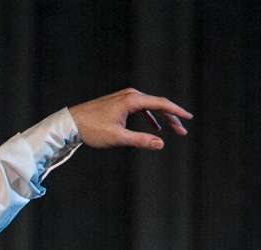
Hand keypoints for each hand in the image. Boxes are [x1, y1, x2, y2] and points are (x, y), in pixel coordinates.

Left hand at [69, 88, 190, 150]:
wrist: (71, 123)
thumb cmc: (93, 130)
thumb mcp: (118, 138)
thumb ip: (141, 140)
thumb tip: (160, 144)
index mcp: (132, 100)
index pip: (161, 104)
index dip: (177, 112)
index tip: (189, 118)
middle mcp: (130, 95)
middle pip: (158, 104)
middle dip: (172, 118)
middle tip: (183, 131)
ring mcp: (125, 97)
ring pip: (150, 106)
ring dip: (162, 118)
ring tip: (172, 129)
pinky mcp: (119, 102)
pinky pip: (141, 108)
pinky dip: (150, 117)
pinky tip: (155, 126)